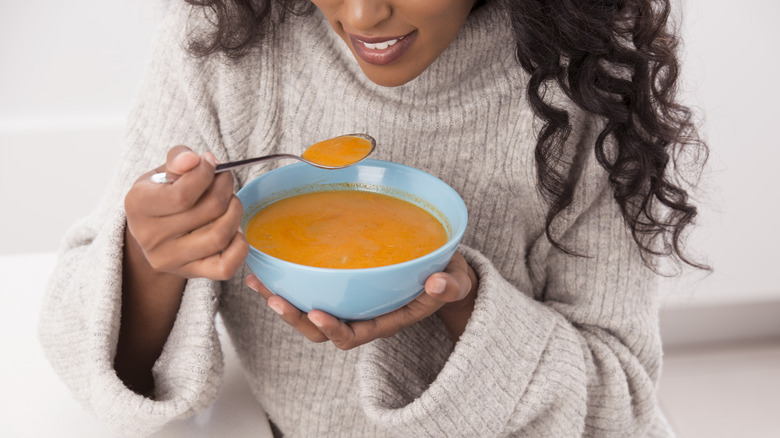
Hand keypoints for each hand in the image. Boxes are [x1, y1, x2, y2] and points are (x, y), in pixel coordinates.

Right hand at [125, 146, 248, 280]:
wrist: (152, 234)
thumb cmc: (162, 196)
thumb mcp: (161, 172)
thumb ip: (177, 158)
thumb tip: (193, 159)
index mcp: (138, 206)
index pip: (183, 194)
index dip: (206, 174)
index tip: (210, 164)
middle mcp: (150, 237)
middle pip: (209, 211)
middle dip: (225, 188)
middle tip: (225, 180)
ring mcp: (170, 259)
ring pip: (220, 235)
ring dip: (235, 212)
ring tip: (230, 201)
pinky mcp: (191, 273)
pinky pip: (226, 267)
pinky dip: (239, 246)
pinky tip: (234, 230)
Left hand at [246, 252, 477, 348]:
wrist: (443, 274)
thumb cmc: (447, 277)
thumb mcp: (456, 280)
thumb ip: (450, 285)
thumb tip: (438, 282)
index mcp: (386, 321)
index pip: (354, 335)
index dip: (332, 328)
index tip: (315, 313)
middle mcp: (363, 318)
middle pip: (321, 330)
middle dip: (294, 318)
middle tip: (274, 298)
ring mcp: (349, 305)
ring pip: (309, 313)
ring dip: (282, 301)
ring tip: (259, 282)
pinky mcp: (342, 290)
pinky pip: (310, 293)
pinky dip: (287, 284)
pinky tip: (269, 267)